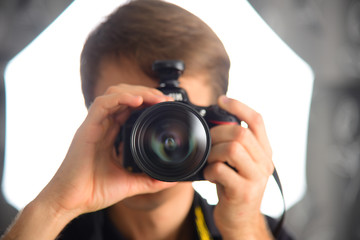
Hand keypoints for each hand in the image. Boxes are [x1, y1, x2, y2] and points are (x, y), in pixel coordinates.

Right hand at [37, 84, 175, 218]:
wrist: (70, 202)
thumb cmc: (94, 192)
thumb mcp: (129, 183)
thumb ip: (149, 180)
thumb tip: (171, 181)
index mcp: (111, 134)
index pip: (130, 109)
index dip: (148, 102)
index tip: (166, 106)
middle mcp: (103, 126)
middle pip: (124, 96)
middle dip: (146, 93)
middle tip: (165, 100)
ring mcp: (94, 125)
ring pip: (114, 94)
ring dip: (137, 92)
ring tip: (156, 98)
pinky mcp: (87, 129)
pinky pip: (102, 104)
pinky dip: (120, 98)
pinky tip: (138, 100)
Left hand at [203, 96, 273, 239]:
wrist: (240, 220)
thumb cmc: (235, 187)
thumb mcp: (239, 164)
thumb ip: (234, 145)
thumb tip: (215, 123)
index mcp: (264, 152)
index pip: (257, 120)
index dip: (239, 106)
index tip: (221, 99)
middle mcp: (265, 162)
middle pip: (241, 133)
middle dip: (218, 133)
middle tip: (208, 143)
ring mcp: (256, 178)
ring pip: (232, 149)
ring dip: (213, 152)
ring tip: (209, 161)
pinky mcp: (244, 192)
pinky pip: (221, 170)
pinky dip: (209, 171)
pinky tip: (208, 176)